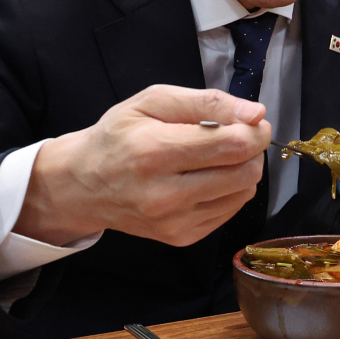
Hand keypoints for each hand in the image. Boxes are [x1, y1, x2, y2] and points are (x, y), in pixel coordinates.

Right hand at [13, 85, 270, 246]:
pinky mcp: (182, 238)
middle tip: (239, 135)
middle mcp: (164, 194)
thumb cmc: (118, 135)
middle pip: (244, 171)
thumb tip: (255, 114)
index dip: (255, 130)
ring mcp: (174, 222)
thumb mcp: (153, 101)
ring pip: (243, 192)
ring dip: (245, 168)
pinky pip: (230, 210)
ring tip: (222, 154)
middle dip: (253, 148)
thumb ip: (207, 102)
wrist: (83, 185)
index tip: (253, 121)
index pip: (232, 145)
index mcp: (155, 151)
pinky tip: (209, 176)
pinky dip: (231, 189)